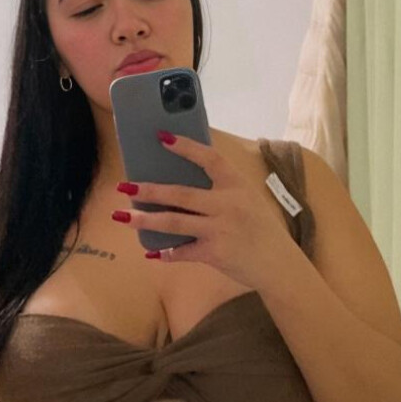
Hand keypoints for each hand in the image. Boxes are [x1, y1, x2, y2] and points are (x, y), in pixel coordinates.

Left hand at [112, 132, 290, 289]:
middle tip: (124, 186)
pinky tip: (151, 253)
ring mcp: (219, 229)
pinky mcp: (215, 253)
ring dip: (144, 220)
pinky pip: (183, 251)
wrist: (279, 264)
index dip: (185, 147)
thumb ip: (222, 192)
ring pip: (173, 222)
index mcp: (236, 185)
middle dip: (148, 190)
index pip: (208, 158)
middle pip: (180, 193)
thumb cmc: (262, 230)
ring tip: (121, 217)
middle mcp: (226, 204)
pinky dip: (166, 253)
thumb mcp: (248, 201)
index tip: (161, 137)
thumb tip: (182, 190)